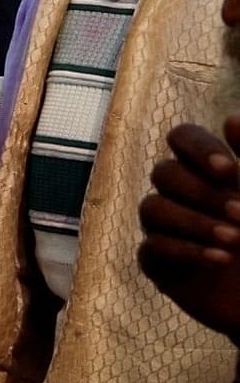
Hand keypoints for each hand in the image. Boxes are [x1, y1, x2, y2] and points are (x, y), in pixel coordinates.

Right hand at [141, 122, 239, 337]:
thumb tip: (231, 118)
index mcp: (210, 172)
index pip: (182, 138)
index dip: (199, 149)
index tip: (230, 171)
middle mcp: (183, 195)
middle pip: (164, 173)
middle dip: (203, 193)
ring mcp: (167, 229)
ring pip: (151, 208)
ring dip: (194, 223)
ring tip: (234, 242)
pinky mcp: (159, 265)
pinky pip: (151, 248)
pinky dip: (185, 251)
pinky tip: (219, 260)